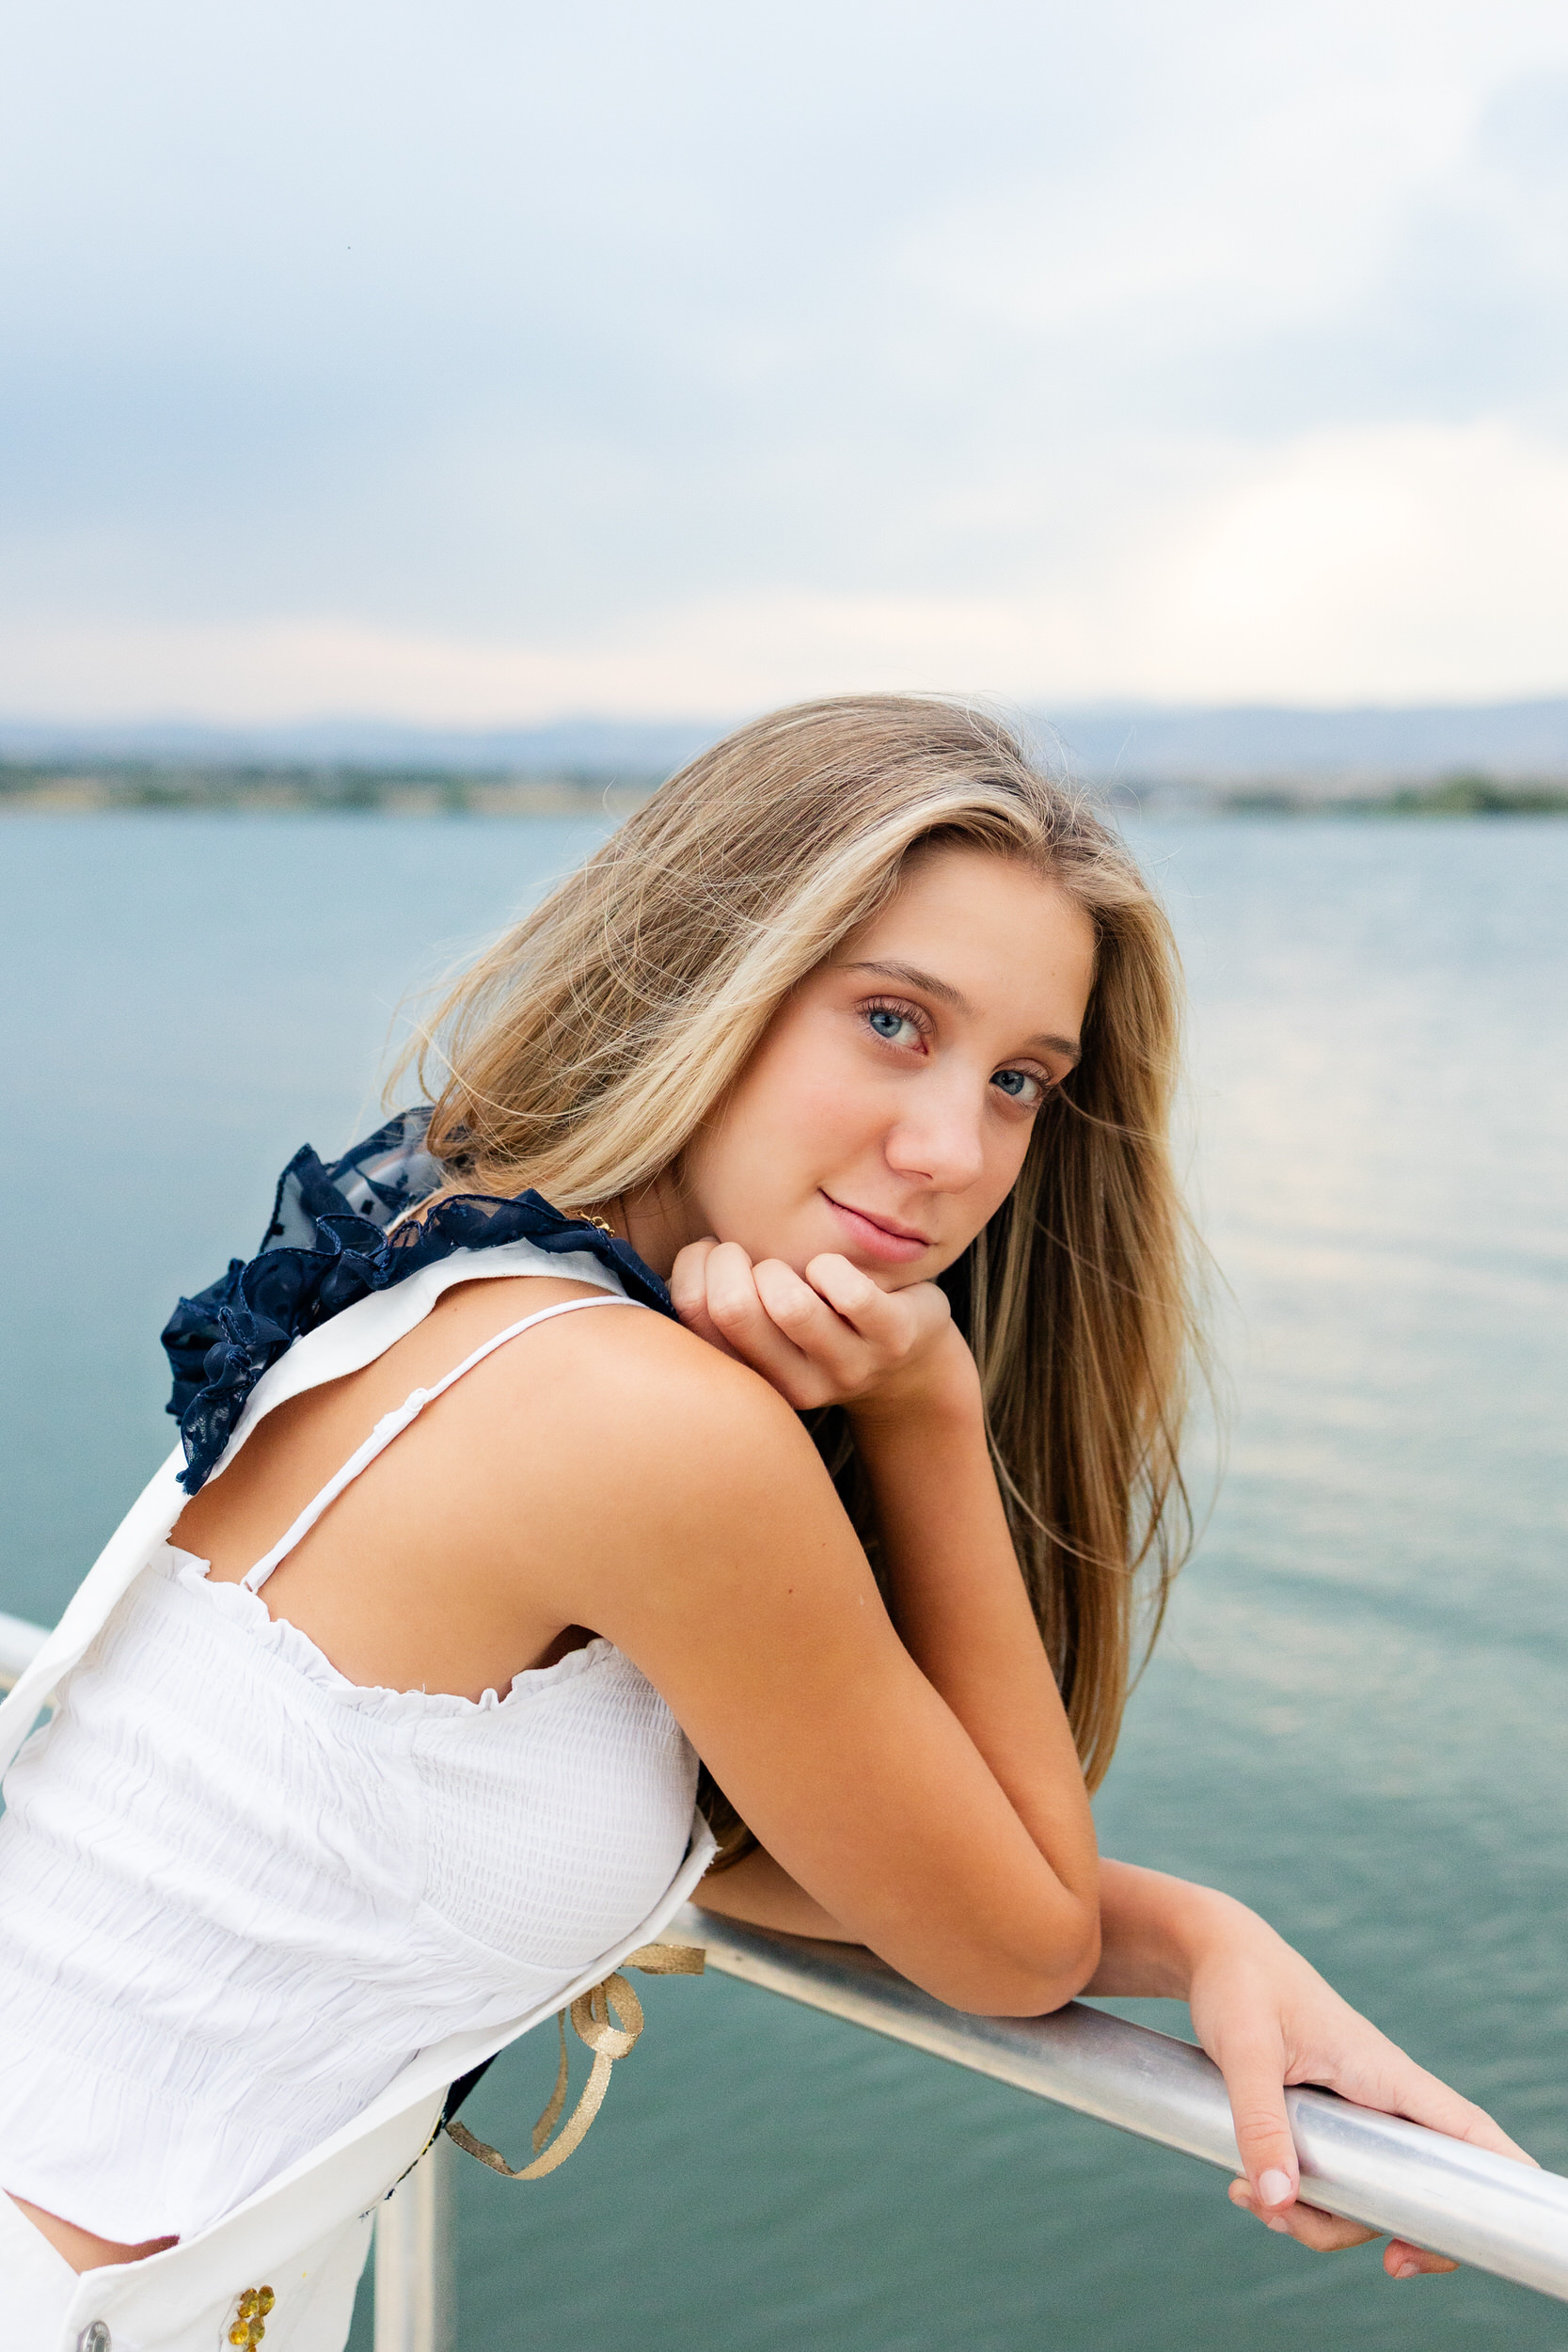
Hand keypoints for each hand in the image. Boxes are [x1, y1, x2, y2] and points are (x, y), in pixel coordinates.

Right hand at [669, 1238, 963, 1415]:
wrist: (911, 1368)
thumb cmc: (819, 1325)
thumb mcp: (765, 1327)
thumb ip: (716, 1302)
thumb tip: (661, 1249)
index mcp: (751, 1377)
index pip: (692, 1314)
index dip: (694, 1265)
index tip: (714, 1254)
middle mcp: (793, 1385)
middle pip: (734, 1309)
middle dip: (734, 1260)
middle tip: (751, 1254)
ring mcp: (847, 1367)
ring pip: (789, 1304)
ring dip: (785, 1265)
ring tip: (793, 1267)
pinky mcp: (894, 1340)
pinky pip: (850, 1294)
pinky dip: (832, 1267)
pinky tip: (831, 1271)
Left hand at [1187, 1906, 1532, 2277]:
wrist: (1213, 1955)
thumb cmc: (1239, 1985)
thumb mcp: (1244, 2050)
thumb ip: (1260, 2122)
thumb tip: (1279, 2200)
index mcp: (1385, 2074)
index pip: (1468, 2132)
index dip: (1496, 2184)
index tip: (1471, 2238)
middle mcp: (1380, 2099)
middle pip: (1412, 2191)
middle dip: (1378, 2229)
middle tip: (1333, 2242)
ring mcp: (1353, 2115)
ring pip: (1362, 2195)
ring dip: (1314, 2217)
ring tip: (1244, 2195)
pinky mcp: (1323, 2122)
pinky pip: (1329, 2180)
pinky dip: (1293, 2198)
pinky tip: (1246, 2188)